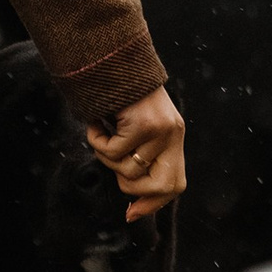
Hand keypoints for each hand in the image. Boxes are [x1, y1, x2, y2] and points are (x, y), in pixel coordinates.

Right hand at [89, 85, 185, 220]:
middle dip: (132, 188)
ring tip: (103, 133)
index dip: (153, 203)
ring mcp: (160, 130)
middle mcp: (173, 134)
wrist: (114, 58)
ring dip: (107, 157)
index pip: (175, 184)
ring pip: (129, 170)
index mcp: (174, 137)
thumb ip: (141, 156)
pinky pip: (113, 151)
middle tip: (113, 162)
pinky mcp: (143, 123)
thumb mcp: (138, 128)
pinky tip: (97, 123)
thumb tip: (132, 207)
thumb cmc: (120, 95)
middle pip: (163, 187)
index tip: (131, 213)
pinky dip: (97, 140)